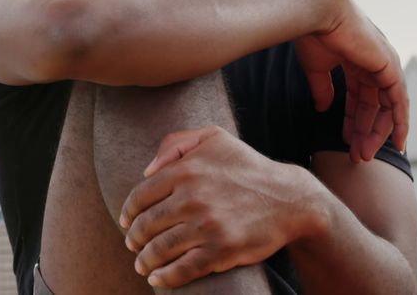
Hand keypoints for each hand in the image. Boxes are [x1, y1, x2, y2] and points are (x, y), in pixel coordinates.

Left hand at [119, 127, 323, 288]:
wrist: (289, 198)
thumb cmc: (247, 166)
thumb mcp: (214, 137)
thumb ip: (176, 143)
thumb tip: (147, 169)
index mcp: (186, 171)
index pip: (141, 195)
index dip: (129, 212)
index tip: (126, 222)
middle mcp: (192, 197)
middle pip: (147, 224)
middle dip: (134, 239)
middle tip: (132, 246)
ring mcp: (206, 226)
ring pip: (161, 248)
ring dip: (145, 260)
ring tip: (142, 265)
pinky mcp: (221, 250)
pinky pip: (184, 268)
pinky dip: (166, 276)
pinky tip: (158, 278)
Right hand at [294, 0, 408, 161]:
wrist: (318, 13)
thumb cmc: (313, 34)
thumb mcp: (316, 68)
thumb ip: (323, 89)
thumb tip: (323, 109)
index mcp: (357, 61)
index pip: (360, 98)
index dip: (354, 121)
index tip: (347, 141)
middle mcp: (374, 65)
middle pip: (374, 106)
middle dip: (365, 132)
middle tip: (357, 156)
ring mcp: (385, 66)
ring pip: (386, 108)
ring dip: (377, 133)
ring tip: (365, 155)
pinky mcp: (390, 68)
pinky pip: (399, 102)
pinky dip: (400, 122)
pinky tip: (397, 141)